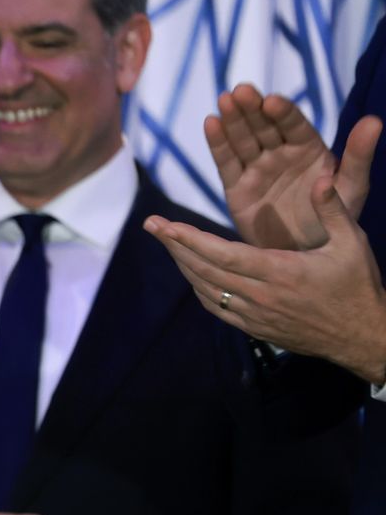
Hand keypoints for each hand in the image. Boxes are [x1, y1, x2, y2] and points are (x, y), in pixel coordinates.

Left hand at [145, 178, 385, 385]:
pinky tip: (190, 272)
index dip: (190, 239)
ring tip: (166, 242)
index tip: (165, 225)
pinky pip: (216, 307)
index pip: (222, 254)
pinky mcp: (253, 328)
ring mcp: (254, 315)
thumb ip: (333, 209)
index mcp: (280, 272)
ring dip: (182, 265)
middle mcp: (260, 296)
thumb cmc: (358, 286)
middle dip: (174, 246)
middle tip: (152, 225)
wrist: (362, 336)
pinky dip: (198, 287)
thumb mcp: (353, 243)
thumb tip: (320, 177)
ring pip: (205, 289)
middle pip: (204, 270)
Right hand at [206, 83, 378, 249]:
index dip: (283, 112)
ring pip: (243, 139)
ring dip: (232, 119)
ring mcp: (257, 169)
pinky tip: (211, 123)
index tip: (272, 100)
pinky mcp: (236, 187)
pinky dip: (218, 144)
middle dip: (252, 108)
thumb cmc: (333, 223)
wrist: (304, 256)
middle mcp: (281, 153)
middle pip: (264, 126)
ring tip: (224, 100)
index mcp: (309, 149)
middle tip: (241, 90)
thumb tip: (374, 120)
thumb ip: (358, 155)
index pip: (294, 125)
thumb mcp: (352, 189)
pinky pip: (226, 163)